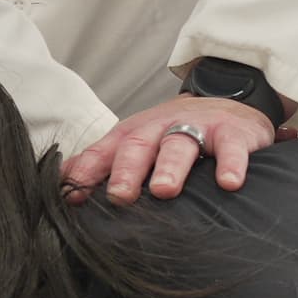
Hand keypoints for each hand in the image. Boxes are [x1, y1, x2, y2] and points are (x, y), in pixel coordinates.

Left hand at [61, 95, 275, 204]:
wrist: (227, 101)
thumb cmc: (174, 131)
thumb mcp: (137, 143)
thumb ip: (102, 163)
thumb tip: (64, 186)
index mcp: (133, 135)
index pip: (104, 153)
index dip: (88, 172)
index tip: (73, 197)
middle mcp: (160, 129)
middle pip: (139, 146)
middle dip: (127, 171)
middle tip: (120, 196)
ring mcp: (197, 128)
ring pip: (179, 146)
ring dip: (170, 168)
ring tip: (164, 190)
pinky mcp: (233, 133)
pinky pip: (231, 148)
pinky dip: (231, 165)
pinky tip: (229, 183)